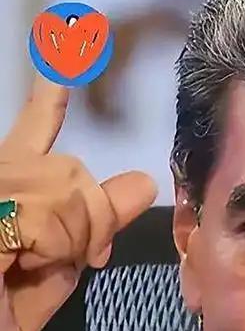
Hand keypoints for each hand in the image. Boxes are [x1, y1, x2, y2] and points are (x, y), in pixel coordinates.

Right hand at [0, 73, 157, 330]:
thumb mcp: (58, 267)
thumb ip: (97, 222)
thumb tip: (144, 182)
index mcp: (8, 184)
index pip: (36, 132)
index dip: (52, 100)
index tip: (63, 61)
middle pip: (75, 173)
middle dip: (90, 224)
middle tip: (69, 263)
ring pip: (69, 189)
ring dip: (68, 241)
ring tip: (26, 269)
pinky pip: (49, 211)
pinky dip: (50, 248)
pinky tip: (18, 264)